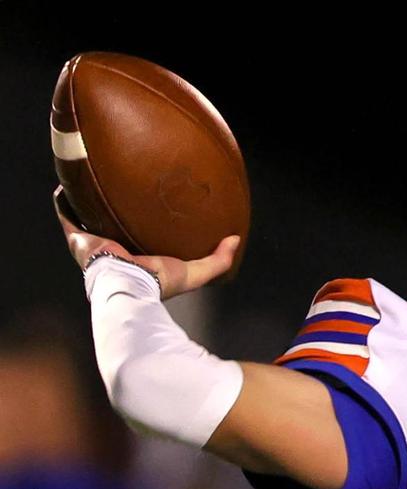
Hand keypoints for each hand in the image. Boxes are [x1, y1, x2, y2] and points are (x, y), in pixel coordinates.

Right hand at [54, 186, 239, 299]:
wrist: (128, 285)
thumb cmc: (158, 283)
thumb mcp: (194, 272)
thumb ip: (217, 260)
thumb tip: (235, 240)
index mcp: (136, 260)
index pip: (137, 241)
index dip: (140, 227)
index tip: (146, 210)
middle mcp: (113, 252)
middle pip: (111, 227)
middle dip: (112, 211)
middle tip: (119, 188)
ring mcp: (93, 245)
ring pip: (87, 219)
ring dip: (87, 202)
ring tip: (90, 178)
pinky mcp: (78, 238)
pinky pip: (66, 215)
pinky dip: (65, 200)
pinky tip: (67, 181)